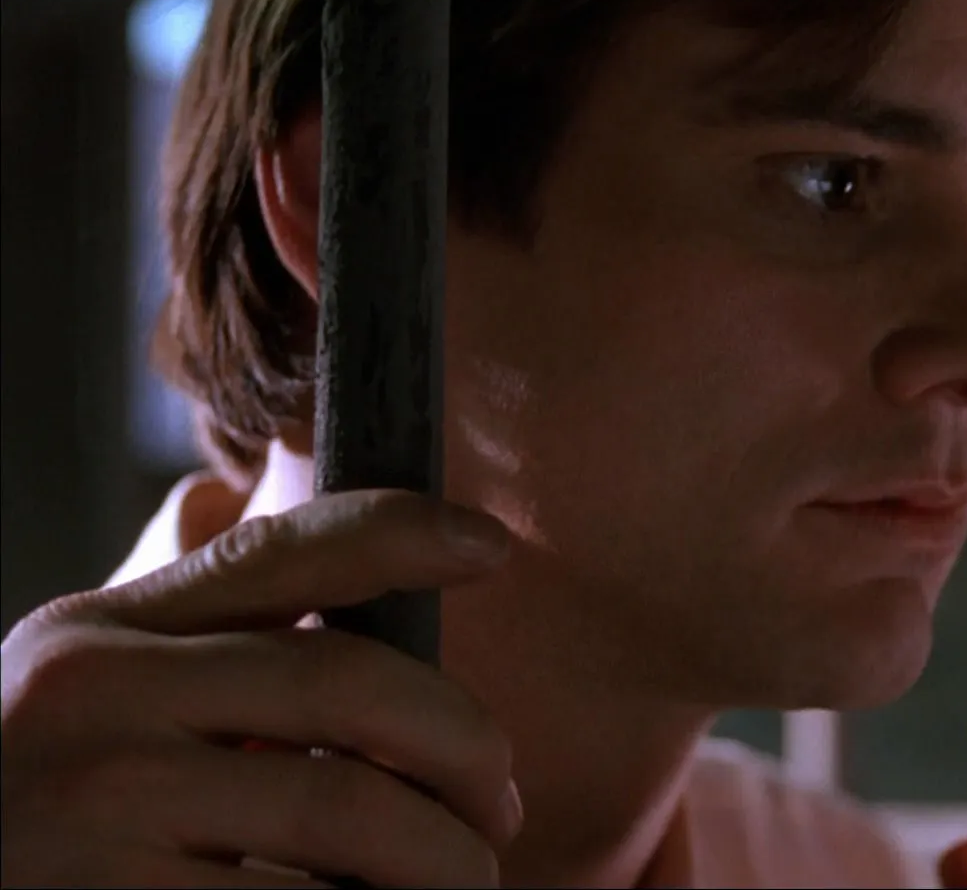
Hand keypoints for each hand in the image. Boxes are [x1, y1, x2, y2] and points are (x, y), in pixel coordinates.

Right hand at [1, 491, 522, 887]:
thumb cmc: (39, 818)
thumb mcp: (92, 709)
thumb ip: (212, 661)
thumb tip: (396, 645)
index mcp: (101, 636)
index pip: (276, 552)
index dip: (400, 533)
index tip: (491, 545)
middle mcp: (95, 702)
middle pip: (352, 685)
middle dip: (465, 746)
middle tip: (498, 809)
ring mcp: (98, 813)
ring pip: (349, 810)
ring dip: (443, 857)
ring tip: (462, 883)